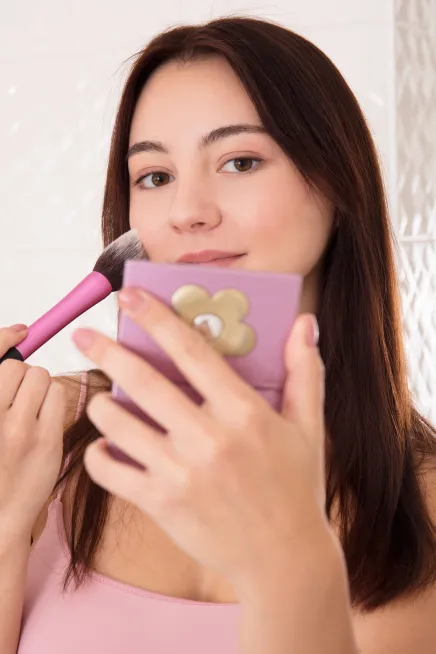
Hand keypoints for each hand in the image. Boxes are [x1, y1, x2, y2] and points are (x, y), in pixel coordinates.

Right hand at [0, 325, 65, 542]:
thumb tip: (12, 349)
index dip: (3, 337)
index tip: (18, 331)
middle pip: (18, 368)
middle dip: (22, 376)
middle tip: (17, 399)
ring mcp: (18, 429)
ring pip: (41, 377)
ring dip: (38, 388)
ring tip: (29, 412)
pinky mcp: (46, 440)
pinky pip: (57, 396)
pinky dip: (52, 403)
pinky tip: (42, 422)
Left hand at [72, 287, 329, 594]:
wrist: (284, 559)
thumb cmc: (297, 487)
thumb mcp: (309, 427)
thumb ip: (305, 372)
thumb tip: (306, 322)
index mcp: (244, 412)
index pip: (192, 351)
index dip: (157, 318)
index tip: (129, 296)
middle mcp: (209, 439)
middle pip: (144, 382)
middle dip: (108, 351)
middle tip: (83, 335)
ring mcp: (182, 473)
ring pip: (119, 424)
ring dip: (101, 403)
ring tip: (99, 396)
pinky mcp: (162, 504)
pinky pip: (112, 472)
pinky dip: (99, 455)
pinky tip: (103, 446)